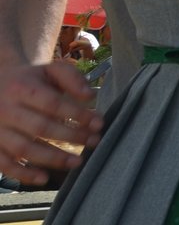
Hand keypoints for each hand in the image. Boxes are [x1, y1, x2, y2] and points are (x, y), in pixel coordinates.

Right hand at [0, 61, 102, 185]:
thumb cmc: (31, 80)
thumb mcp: (49, 70)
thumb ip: (71, 78)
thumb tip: (89, 96)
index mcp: (22, 88)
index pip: (53, 103)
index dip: (77, 114)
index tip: (99, 123)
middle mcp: (5, 109)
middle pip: (40, 127)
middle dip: (71, 137)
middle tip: (94, 142)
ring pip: (23, 148)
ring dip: (52, 158)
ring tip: (78, 162)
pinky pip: (4, 164)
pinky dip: (23, 174)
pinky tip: (44, 178)